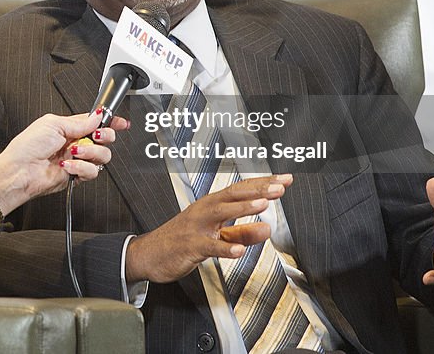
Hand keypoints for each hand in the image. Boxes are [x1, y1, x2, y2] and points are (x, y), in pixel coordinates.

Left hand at [0, 111, 126, 214]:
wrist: (20, 171)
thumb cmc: (27, 147)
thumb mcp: (53, 124)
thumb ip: (79, 122)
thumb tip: (97, 115)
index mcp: (69, 127)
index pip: (95, 122)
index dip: (110, 121)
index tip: (122, 122)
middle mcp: (75, 142)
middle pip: (104, 138)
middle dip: (104, 135)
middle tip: (96, 135)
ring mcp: (77, 159)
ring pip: (102, 155)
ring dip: (90, 152)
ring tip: (73, 151)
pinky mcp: (77, 175)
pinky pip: (92, 171)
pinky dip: (81, 167)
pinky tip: (68, 165)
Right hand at [125, 174, 291, 282]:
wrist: (149, 254)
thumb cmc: (182, 240)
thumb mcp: (217, 235)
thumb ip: (243, 232)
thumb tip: (267, 228)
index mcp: (212, 205)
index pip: (241, 189)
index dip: (263, 183)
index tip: (285, 179)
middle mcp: (205, 210)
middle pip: (233, 195)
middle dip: (257, 189)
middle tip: (279, 186)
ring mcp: (197, 227)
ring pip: (221, 213)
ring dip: (242, 209)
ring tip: (263, 204)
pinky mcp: (190, 246)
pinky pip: (209, 246)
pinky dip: (224, 248)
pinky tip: (239, 250)